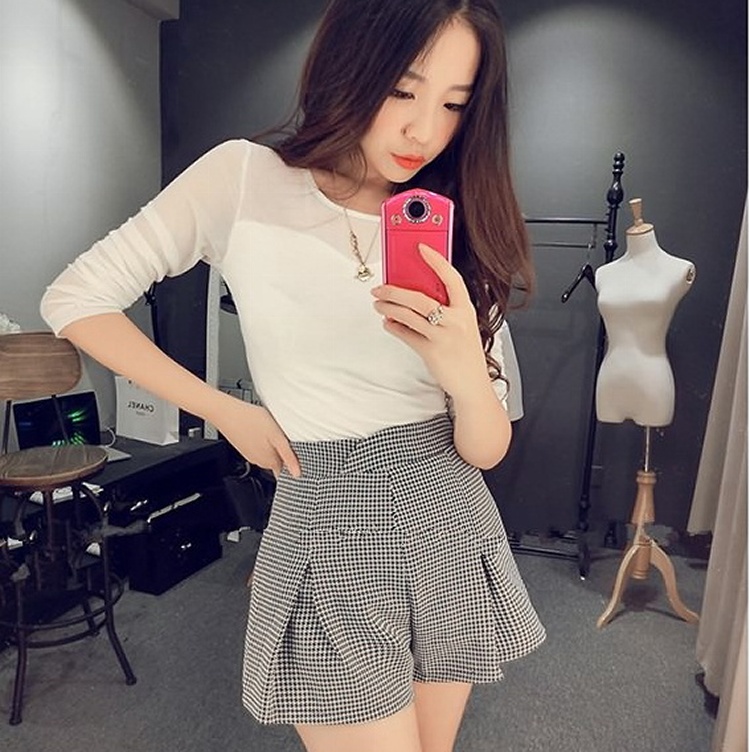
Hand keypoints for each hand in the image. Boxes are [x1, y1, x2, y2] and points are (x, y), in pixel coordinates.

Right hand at [210, 396, 300, 477]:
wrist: (226, 412)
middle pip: (278, 463)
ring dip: (273, 448)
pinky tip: (262, 431)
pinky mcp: (245, 447)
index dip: (294, 465)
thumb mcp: (277, 437)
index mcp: (270, 462)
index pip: (286, 471)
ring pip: (268, 455)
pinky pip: (258, 448)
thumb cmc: (251, 420)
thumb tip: (297, 474)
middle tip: (286, 438)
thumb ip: (288, 456)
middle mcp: (260, 462)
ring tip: (274, 433)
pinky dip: (263, 442)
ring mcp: (251, 455)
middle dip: (284, 454)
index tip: (299, 458)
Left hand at [371, 243, 488, 398]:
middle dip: (394, 291)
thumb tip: (417, 294)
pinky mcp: (431, 351)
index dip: (436, 260)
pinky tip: (388, 323)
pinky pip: (406, 335)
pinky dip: (394, 327)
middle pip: (419, 297)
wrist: (472, 384)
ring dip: (388, 308)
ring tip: (378, 304)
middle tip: (380, 288)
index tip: (421, 248)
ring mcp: (443, 336)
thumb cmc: (466, 353)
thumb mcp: (463, 326)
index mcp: (466, 309)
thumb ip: (447, 309)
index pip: (451, 278)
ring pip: (408, 315)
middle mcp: (456, 320)